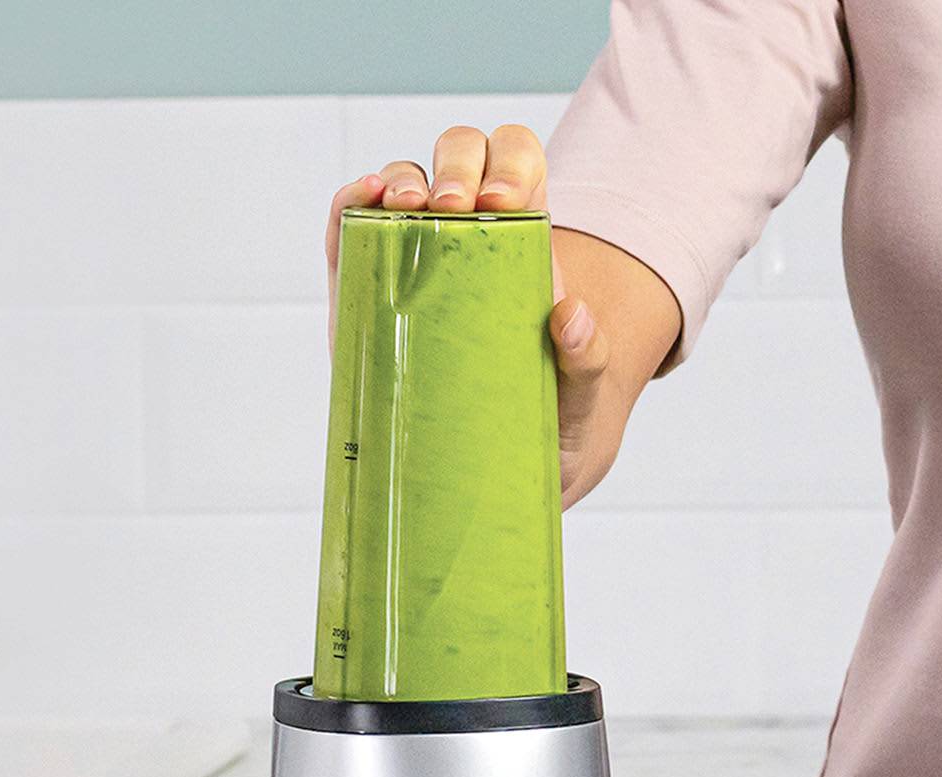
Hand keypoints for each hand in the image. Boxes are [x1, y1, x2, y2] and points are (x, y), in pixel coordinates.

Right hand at [324, 125, 611, 504]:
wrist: (494, 457)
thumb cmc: (546, 412)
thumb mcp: (581, 391)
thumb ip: (589, 357)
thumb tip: (570, 315)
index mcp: (523, 235)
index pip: (518, 160)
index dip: (511, 161)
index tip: (502, 202)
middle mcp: (464, 230)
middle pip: (460, 154)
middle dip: (457, 165)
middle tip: (455, 208)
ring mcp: (412, 253)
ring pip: (403, 180)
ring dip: (402, 178)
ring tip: (407, 207)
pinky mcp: (365, 284)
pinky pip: (353, 224)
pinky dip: (352, 200)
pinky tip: (365, 201)